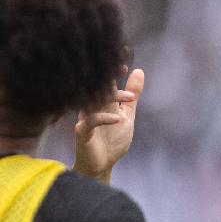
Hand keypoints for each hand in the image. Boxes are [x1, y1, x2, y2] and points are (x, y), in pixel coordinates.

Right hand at [74, 68, 143, 183]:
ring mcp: (85, 118)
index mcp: (101, 101)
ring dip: (111, 97)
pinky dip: (103, 119)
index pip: (105, 80)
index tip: (125, 56)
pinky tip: (117, 119)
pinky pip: (89, 122)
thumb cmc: (112, 140)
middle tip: (123, 69)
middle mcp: (90, 106)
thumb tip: (138, 71)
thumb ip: (132, 96)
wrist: (102, 165)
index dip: (113, 68)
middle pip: (97, 87)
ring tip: (129, 97)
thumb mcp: (127, 115)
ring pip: (92, 101)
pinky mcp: (82, 132)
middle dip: (109, 77)